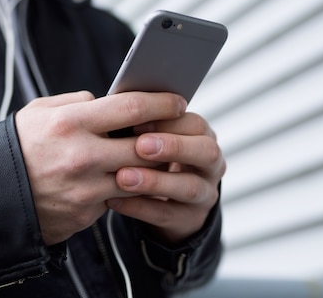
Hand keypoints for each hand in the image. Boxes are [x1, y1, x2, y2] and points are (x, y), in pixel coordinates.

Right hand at [14, 91, 186, 244]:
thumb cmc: (18, 146)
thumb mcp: (40, 112)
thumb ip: (76, 102)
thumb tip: (107, 101)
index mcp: (70, 123)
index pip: (131, 108)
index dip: (161, 103)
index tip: (177, 100)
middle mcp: (82, 156)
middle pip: (145, 145)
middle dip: (168, 136)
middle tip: (179, 129)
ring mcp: (85, 189)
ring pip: (139, 176)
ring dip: (153, 166)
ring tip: (158, 155)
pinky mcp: (86, 214)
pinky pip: (119, 198)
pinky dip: (127, 188)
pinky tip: (128, 179)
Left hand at [106, 112, 225, 243]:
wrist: (168, 201)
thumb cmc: (154, 157)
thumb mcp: (155, 138)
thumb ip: (143, 124)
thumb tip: (112, 103)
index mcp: (202, 136)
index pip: (196, 124)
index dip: (169, 121)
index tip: (137, 120)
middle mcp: (211, 165)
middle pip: (206, 152)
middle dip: (174, 147)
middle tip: (140, 145)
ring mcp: (204, 194)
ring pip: (190, 187)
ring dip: (155, 181)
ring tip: (123, 176)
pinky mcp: (188, 220)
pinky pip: (166, 214)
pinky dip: (138, 207)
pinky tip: (114, 199)